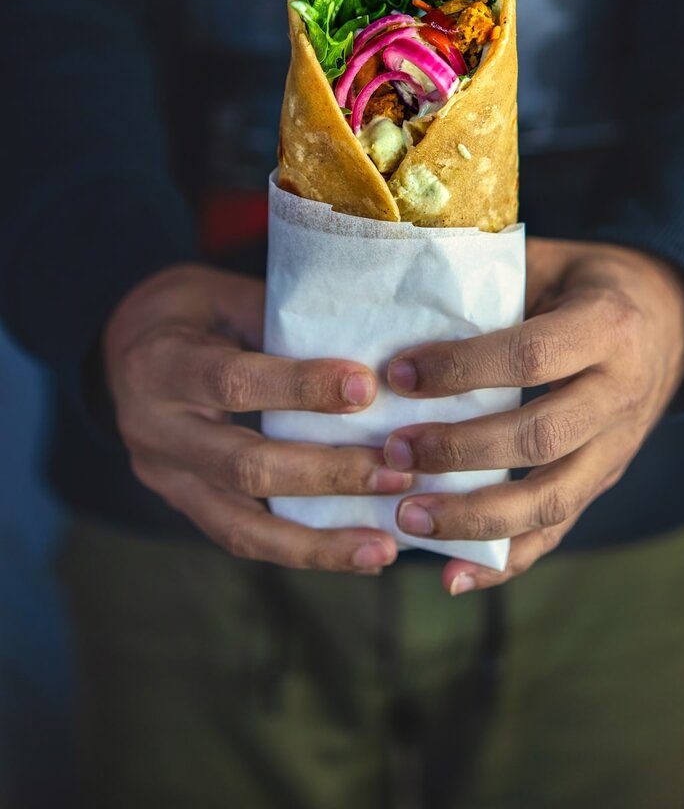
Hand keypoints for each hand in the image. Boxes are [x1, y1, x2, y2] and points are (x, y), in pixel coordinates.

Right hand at [105, 264, 406, 572]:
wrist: (121, 349)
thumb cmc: (189, 312)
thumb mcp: (223, 295)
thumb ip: (279, 322)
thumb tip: (364, 351)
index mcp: (161, 365)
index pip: (232, 382)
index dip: (300, 388)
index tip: (366, 389)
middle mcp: (154, 431)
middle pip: (243, 466)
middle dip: (326, 474)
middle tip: (396, 474)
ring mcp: (165, 477)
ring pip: (242, 525)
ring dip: (319, 540)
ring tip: (384, 546)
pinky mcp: (182, 505)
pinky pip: (242, 538)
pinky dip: (302, 550)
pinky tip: (357, 555)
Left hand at [382, 239, 683, 593]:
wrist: (669, 318)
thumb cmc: (587, 283)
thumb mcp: (550, 263)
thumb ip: (492, 285)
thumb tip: (400, 304)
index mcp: (606, 327)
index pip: (531, 357)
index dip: (462, 370)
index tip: (400, 376)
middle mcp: (620, 393)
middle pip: (540, 437)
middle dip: (460, 451)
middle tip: (392, 452)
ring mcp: (618, 447)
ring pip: (553, 499)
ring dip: (476, 518)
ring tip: (409, 518)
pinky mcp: (606, 480)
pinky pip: (559, 529)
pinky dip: (506, 561)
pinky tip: (455, 577)